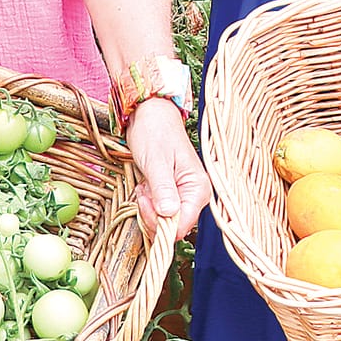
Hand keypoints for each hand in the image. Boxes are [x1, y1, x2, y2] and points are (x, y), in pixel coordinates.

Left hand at [126, 98, 209, 240]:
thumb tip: (168, 215)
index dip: (161, 224)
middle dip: (153, 215)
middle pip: (174, 226)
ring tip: (144, 186)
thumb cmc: (155, 132)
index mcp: (198, 187)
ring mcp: (184, 194)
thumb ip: (163, 189)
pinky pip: (160, 211)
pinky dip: (148, 203)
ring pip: (165, 220)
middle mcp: (195, 194)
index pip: (182, 225)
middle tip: (142, 193)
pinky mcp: (173, 193)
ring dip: (149, 209)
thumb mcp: (156, 161)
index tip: (145, 206)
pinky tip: (145, 186)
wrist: (150, 114)